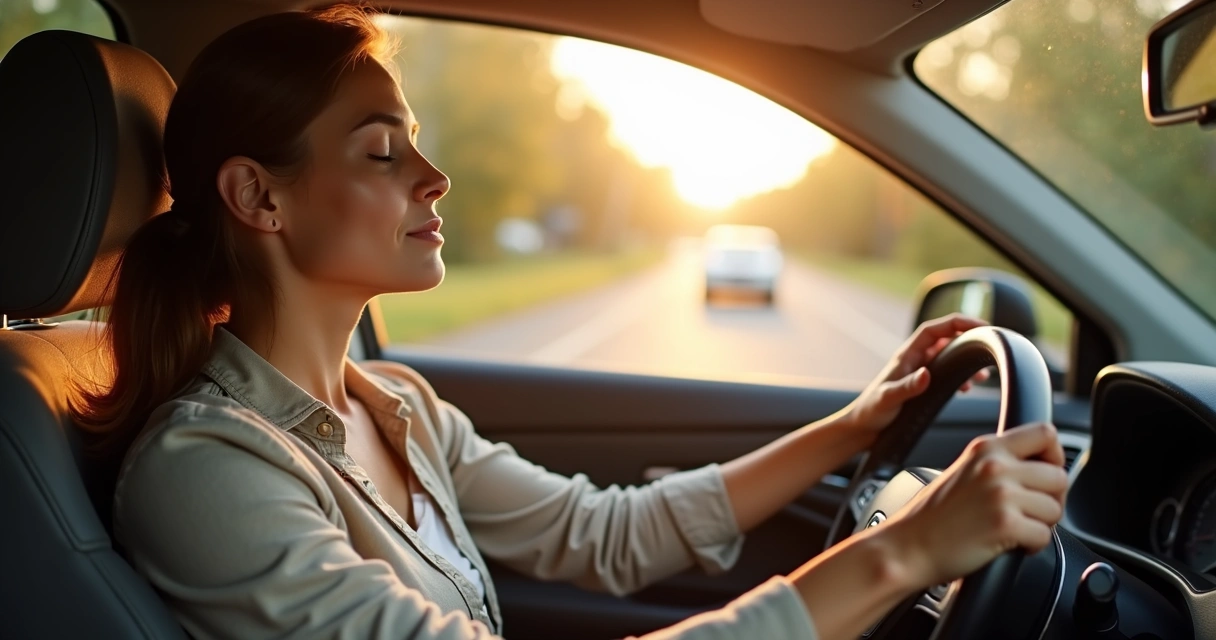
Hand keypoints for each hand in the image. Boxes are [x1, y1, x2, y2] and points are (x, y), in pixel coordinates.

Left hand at [844, 313, 990, 439]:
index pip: (934, 329)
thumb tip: (926, 374)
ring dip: (966, 361)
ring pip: (948, 357)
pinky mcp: (922, 385)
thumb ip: (907, 387)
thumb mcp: (888, 399)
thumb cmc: (871, 412)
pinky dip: (960, 376)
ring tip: (982, 373)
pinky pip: (946, 373)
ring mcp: (919, 372)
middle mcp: (914, 360)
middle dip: (968, 341)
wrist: (862, 428)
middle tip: (989, 348)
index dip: (957, 323)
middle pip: (945, 339)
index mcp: (906, 356)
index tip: (980, 325)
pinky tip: (966, 387)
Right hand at [883, 422, 1067, 587]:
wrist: (908, 546)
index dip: (1055, 456)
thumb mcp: (965, 471)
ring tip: (1018, 529)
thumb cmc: (933, 516)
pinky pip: (1045, 535)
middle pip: (1059, 476)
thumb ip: (1000, 462)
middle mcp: (994, 465)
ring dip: (1042, 524)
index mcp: (986, 447)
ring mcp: (1000, 493)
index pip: (1046, 433)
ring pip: (1055, 508)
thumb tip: (1044, 468)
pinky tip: (1013, 544)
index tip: (1045, 475)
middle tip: (1032, 513)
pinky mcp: (1005, 524)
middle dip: (1052, 499)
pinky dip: (1033, 546)